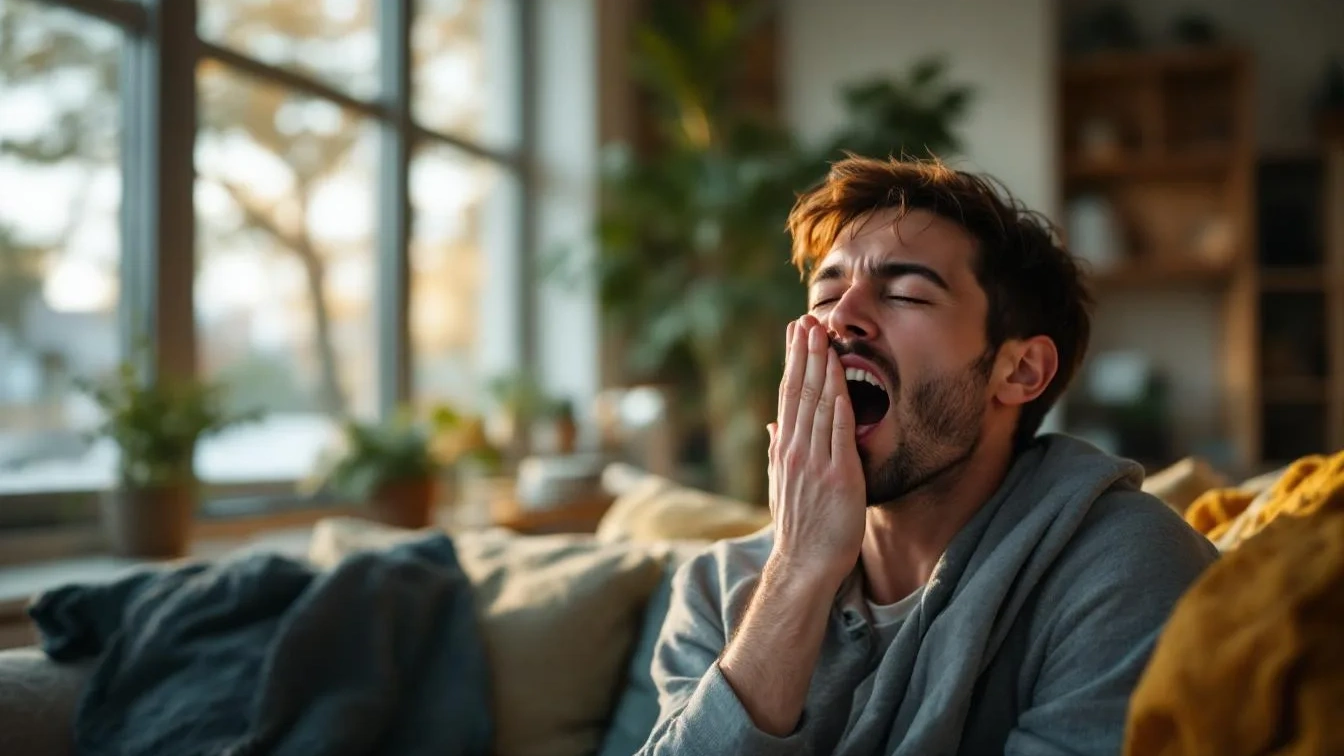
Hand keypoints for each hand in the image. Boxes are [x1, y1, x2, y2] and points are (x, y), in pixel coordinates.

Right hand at [766, 316, 865, 587]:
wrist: (805, 565)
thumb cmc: (799, 528)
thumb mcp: (781, 486)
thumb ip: (778, 452)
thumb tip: (772, 426)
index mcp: (784, 450)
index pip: (788, 396)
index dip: (792, 362)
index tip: (795, 334)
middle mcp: (796, 451)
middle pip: (800, 392)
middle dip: (804, 354)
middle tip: (806, 321)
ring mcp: (816, 463)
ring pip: (818, 406)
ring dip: (822, 369)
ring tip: (823, 338)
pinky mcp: (839, 477)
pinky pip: (839, 434)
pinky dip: (840, 405)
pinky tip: (842, 381)